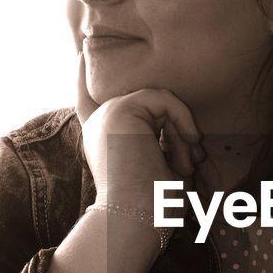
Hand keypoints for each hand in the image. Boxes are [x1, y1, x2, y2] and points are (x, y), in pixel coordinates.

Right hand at [75, 53, 204, 201]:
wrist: (135, 220)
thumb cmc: (151, 206)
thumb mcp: (159, 169)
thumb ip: (161, 143)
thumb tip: (190, 134)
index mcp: (101, 138)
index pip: (86, 99)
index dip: (81, 75)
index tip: (81, 52)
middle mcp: (98, 123)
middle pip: (147, 104)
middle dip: (177, 132)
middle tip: (191, 164)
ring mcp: (107, 114)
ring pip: (159, 102)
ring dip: (182, 133)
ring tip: (186, 164)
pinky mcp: (121, 110)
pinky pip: (164, 99)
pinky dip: (183, 121)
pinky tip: (188, 145)